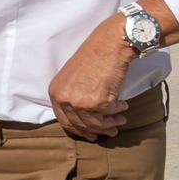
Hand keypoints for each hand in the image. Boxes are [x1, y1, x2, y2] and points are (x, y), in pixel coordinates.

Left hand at [47, 16, 137, 139]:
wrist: (108, 45)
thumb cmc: (93, 58)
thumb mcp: (72, 78)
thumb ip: (72, 97)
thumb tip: (84, 120)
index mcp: (55, 92)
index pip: (64, 120)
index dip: (79, 129)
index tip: (91, 134)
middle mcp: (64, 99)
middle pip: (80, 125)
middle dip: (97, 130)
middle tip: (110, 131)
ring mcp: (80, 102)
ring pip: (95, 124)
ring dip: (110, 124)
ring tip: (120, 119)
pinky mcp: (98, 102)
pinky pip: (110, 113)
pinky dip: (118, 111)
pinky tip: (123, 105)